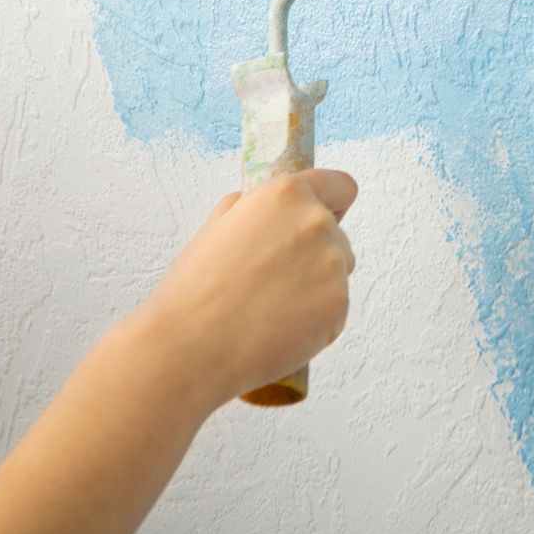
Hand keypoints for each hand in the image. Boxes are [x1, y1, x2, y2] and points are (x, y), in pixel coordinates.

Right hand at [137, 169, 357, 411]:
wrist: (193, 347)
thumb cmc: (196, 290)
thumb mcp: (214, 228)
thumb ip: (247, 209)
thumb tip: (253, 205)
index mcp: (287, 195)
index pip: (341, 187)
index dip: (333, 203)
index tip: (326, 216)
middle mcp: (317, 222)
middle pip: (338, 236)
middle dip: (316, 253)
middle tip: (275, 279)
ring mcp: (333, 265)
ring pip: (338, 273)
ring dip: (317, 286)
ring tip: (273, 306)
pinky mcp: (339, 305)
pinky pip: (335, 309)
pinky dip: (316, 320)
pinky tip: (280, 327)